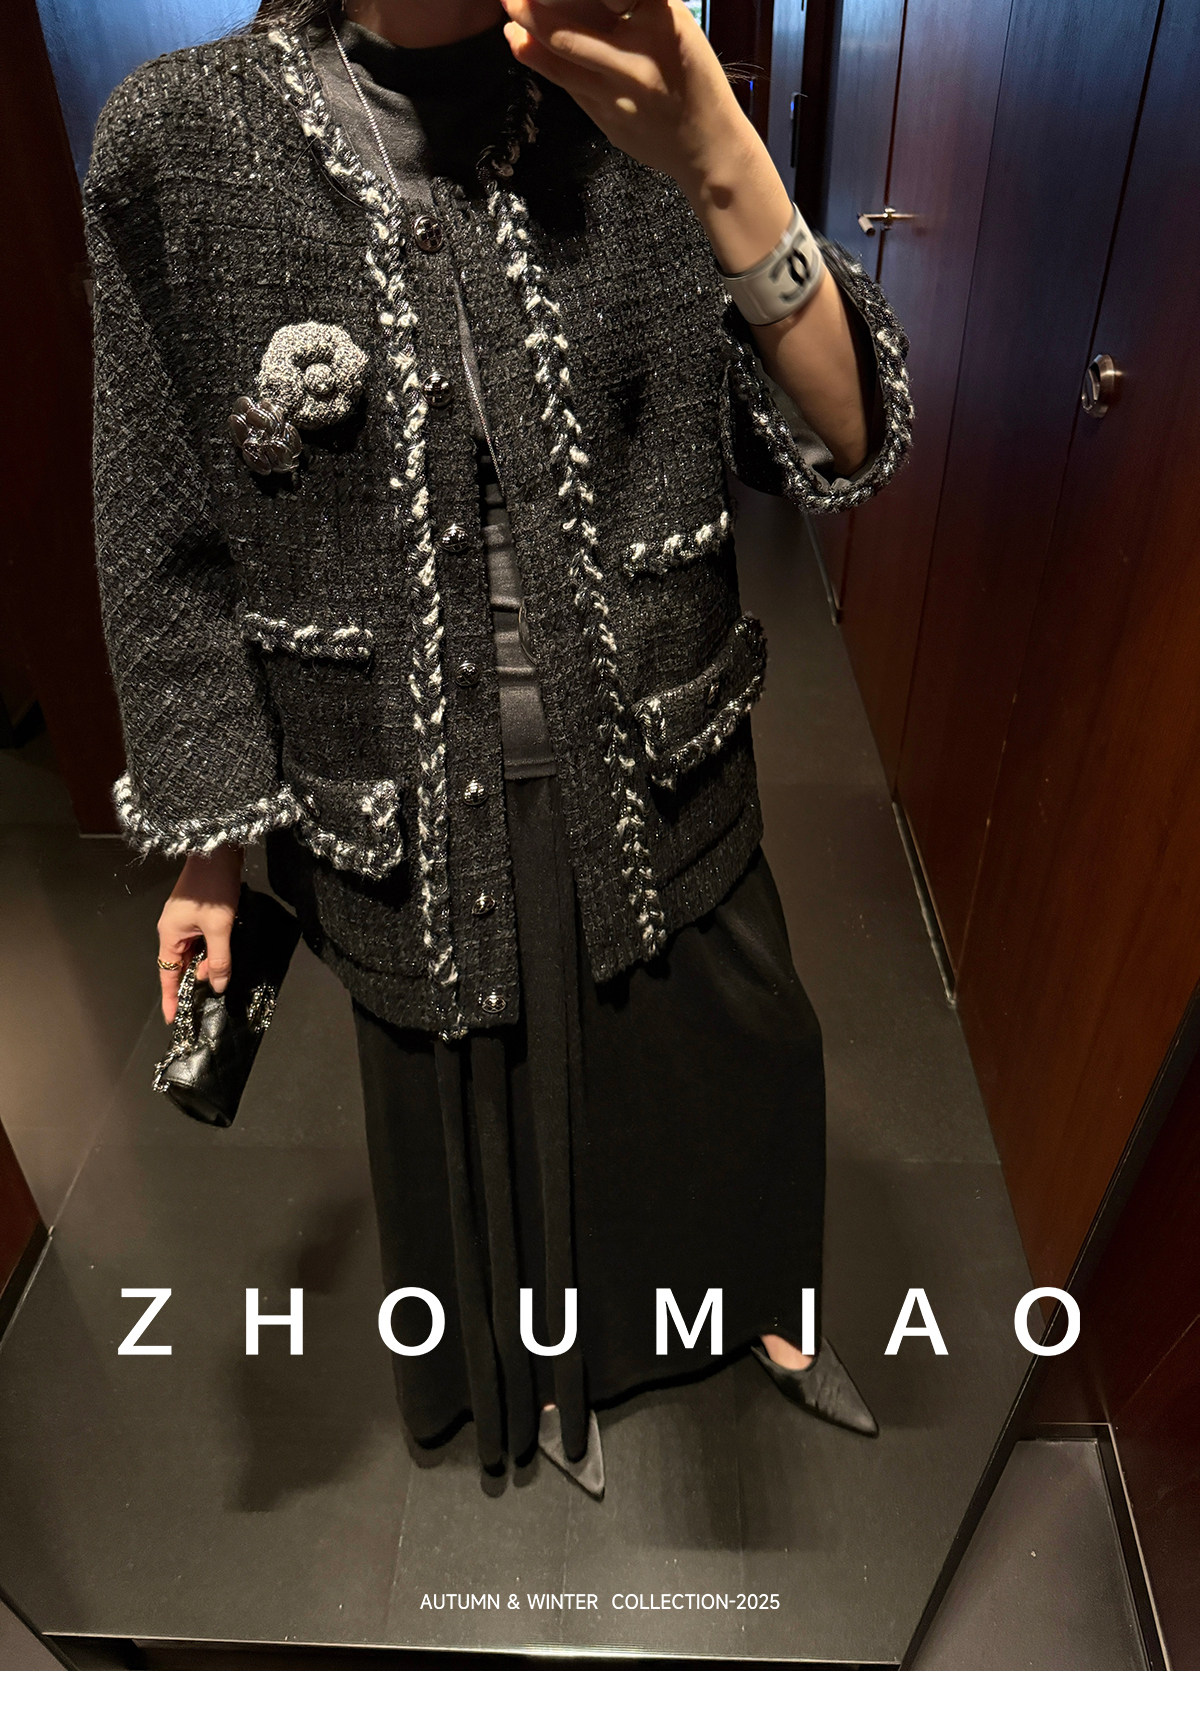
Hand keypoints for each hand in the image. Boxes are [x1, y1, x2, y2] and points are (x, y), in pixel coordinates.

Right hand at [156, 845, 242, 1023]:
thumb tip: (218, 984)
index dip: (171, 998)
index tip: (173, 1018)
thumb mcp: (219, 928)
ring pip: (193, 953)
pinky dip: (210, 950)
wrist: (218, 853)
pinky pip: (200, 941)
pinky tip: (223, 953)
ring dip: (207, 963)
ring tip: (223, 969)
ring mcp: (183, 922)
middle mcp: (171, 930)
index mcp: (169, 935)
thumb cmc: (213, 888)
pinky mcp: (195, 915)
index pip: (167, 975)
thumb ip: (219, 959)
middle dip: (198, 977)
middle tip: (217, 986)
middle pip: (182, 965)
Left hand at [500, 0, 753, 194]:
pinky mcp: (606, 119)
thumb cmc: (694, 79)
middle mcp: (637, 58)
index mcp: (661, 23)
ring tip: (508, 19)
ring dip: (527, 39)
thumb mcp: (678, 29)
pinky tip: (523, 46)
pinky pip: (568, 87)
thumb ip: (638, 9)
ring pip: (561, 63)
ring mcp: (619, 94)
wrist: (708, 146)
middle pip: (569, 31)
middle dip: (531, 10)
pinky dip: (542, 64)